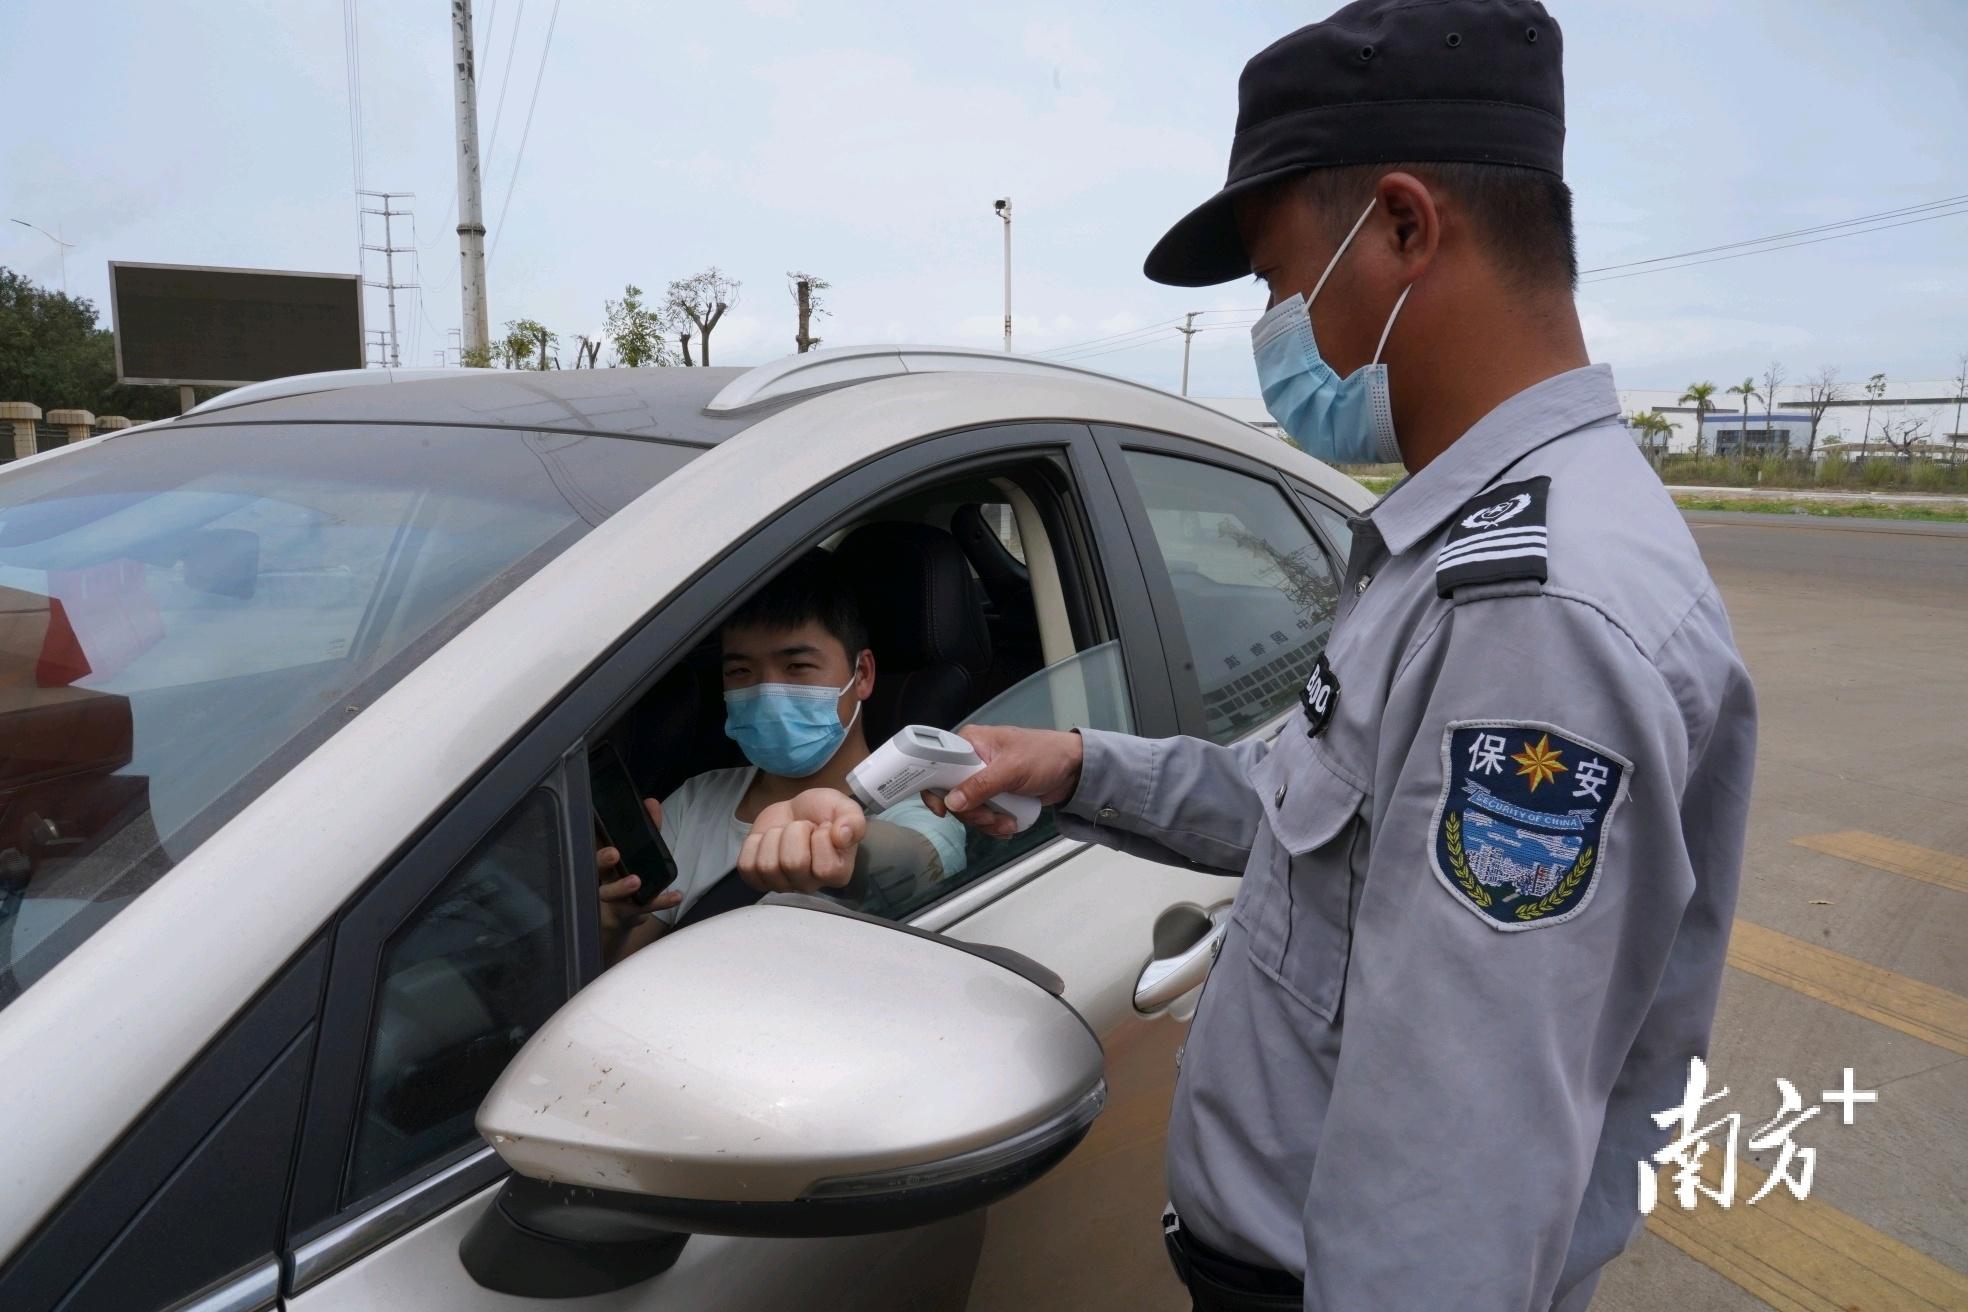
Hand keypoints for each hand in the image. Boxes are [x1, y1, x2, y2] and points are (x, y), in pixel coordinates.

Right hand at [598, 796, 682, 936]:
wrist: (615, 916)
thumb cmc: (623, 877)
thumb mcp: (634, 853)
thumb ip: (647, 828)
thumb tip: (652, 802)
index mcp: (600, 860)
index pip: (594, 845)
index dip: (594, 835)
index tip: (597, 825)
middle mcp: (600, 877)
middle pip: (595, 868)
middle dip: (602, 859)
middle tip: (612, 853)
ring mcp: (610, 898)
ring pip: (611, 893)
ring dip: (621, 887)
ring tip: (636, 880)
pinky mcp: (624, 912)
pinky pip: (642, 908)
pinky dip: (660, 901)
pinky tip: (676, 896)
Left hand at [740, 788, 867, 893]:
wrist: (796, 808)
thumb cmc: (822, 811)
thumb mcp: (844, 808)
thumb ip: (853, 820)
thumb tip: (843, 836)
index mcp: (837, 874)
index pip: (825, 868)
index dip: (821, 837)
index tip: (823, 828)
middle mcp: (809, 886)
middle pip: (793, 864)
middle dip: (795, 832)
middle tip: (802, 828)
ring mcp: (780, 884)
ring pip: (767, 865)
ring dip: (774, 836)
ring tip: (785, 832)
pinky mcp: (756, 878)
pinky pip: (746, 865)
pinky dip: (754, 844)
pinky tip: (768, 840)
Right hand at [924, 725, 1082, 838]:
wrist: (1073, 770)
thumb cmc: (1046, 755)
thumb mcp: (1012, 769)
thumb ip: (981, 785)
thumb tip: (953, 801)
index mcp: (970, 743)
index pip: (937, 764)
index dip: (934, 787)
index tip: (942, 808)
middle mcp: (971, 761)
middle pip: (951, 795)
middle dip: (971, 812)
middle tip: (989, 816)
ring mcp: (982, 780)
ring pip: (967, 810)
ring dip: (986, 822)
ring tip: (1007, 822)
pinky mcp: (993, 795)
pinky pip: (982, 815)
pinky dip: (994, 825)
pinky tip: (1009, 824)